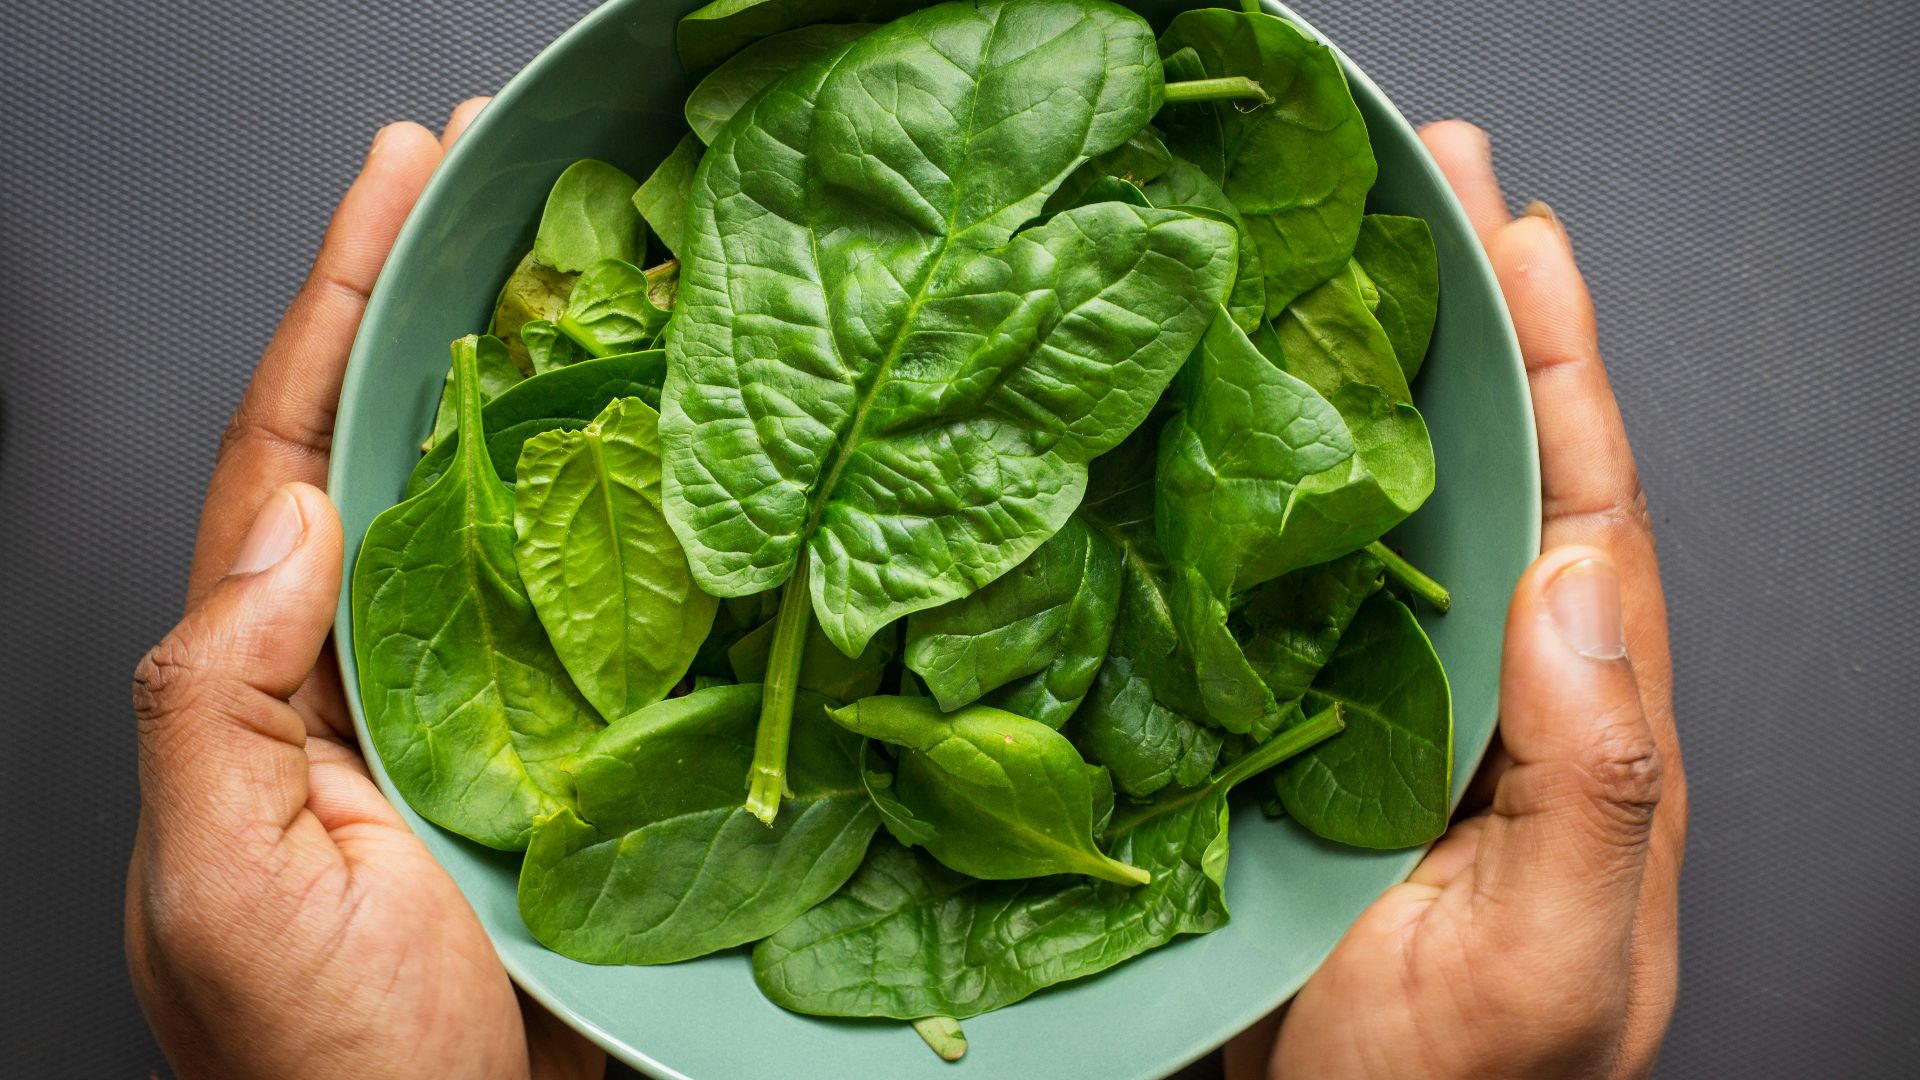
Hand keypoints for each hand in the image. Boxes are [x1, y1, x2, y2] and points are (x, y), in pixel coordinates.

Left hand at [124, 100, 602, 1079]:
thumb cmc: (325, 1070)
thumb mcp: (220, 889)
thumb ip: (211, 701)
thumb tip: (288, 518)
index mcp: (266, 681)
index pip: (288, 454)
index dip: (337, 306)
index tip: (396, 182)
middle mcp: (369, 668)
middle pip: (400, 447)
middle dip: (434, 302)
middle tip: (498, 179)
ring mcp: (477, 705)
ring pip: (510, 514)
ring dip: (545, 389)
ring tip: (594, 270)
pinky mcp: (570, 752)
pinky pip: (601, 611)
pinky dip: (633, 520)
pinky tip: (678, 453)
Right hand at [1227, 122, 1686, 1079]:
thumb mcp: (1561, 966)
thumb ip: (1604, 787)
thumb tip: (1577, 585)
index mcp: (1575, 726)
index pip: (1584, 507)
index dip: (1556, 363)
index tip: (1517, 231)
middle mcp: (1482, 690)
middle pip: (1486, 470)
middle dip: (1467, 316)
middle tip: (1426, 175)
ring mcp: (1376, 705)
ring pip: (1379, 510)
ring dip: (1360, 376)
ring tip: (1327, 251)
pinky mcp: (1275, 733)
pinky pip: (1270, 588)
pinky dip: (1254, 491)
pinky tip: (1215, 417)